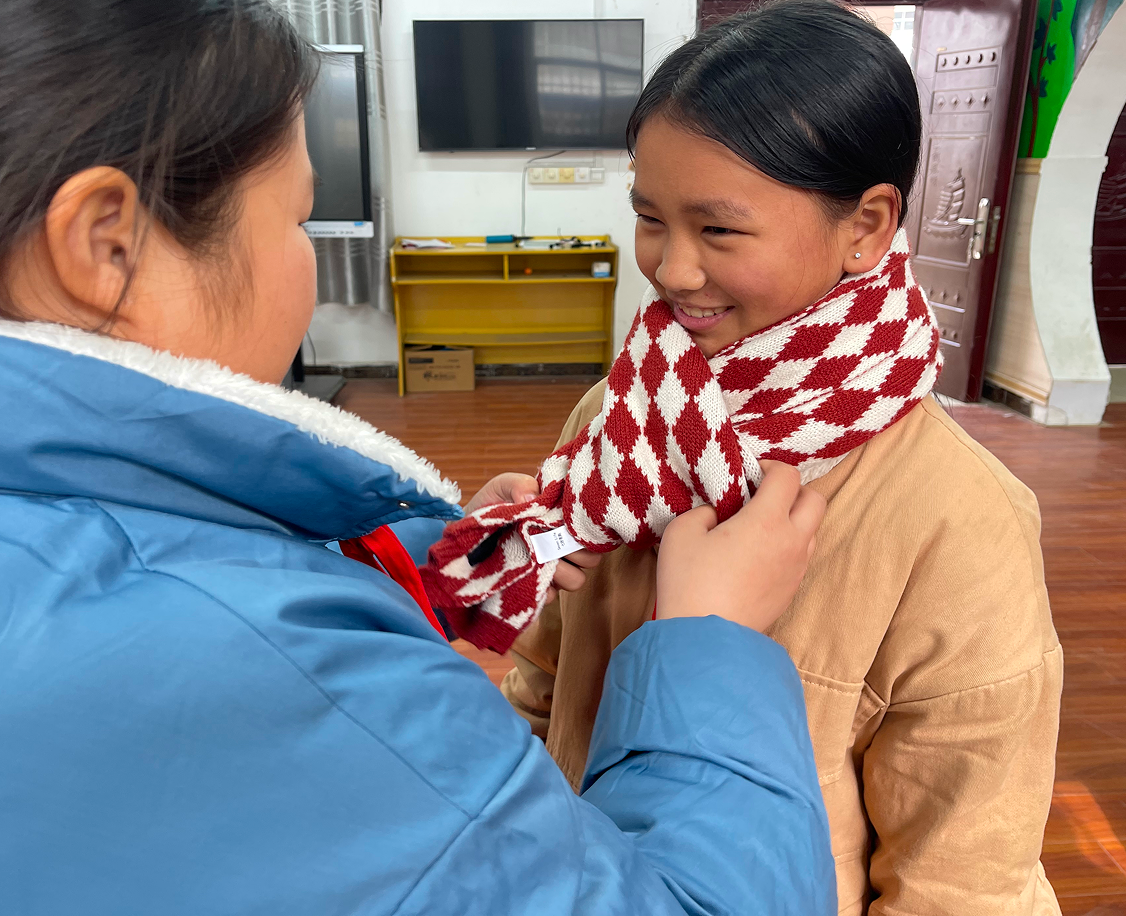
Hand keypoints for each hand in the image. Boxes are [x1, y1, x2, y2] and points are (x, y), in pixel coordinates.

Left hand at [462, 472, 601, 600]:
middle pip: (591, 559)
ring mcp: (551, 572)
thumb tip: (532, 500)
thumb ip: (518, 484)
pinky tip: (520, 574)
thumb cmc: (489, 508)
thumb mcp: (501, 487)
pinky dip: (538, 587)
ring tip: (534, 558)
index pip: (592, 530)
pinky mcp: (535, 592)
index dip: (583, 529)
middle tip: (547, 540)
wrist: (463, 535)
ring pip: (576, 580)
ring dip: (559, 571)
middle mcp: (562, 548)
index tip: (561, 523)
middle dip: (574, 551)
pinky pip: (550, 597)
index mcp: (562, 521)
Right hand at [655, 460, 825, 631]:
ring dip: (794, 519)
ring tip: (761, 525)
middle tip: (764, 495)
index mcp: (767, 520)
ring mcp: (796, 568)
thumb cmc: (690, 582)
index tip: (750, 474)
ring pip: (813, 530)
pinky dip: (788, 545)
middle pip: (816, 500)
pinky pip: (801, 556)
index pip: (788, 476)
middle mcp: (791, 541)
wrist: (705, 638)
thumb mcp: (681, 532)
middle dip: (794, 490)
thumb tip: (717, 514)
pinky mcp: (792, 591)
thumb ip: (703, 511)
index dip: (770, 467)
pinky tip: (759, 553)